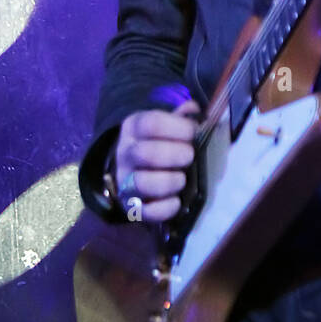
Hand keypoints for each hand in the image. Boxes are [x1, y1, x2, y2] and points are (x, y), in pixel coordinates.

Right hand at [114, 98, 199, 222]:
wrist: (128, 169)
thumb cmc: (155, 142)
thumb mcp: (163, 123)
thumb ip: (180, 117)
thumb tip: (194, 110)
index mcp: (133, 128)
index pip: (151, 123)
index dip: (177, 127)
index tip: (194, 132)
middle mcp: (126, 154)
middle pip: (145, 153)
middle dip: (174, 154)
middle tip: (190, 155)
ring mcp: (126, 181)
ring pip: (141, 183)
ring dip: (168, 181)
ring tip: (182, 179)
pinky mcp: (132, 207)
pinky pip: (145, 212)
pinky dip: (164, 209)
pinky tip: (177, 201)